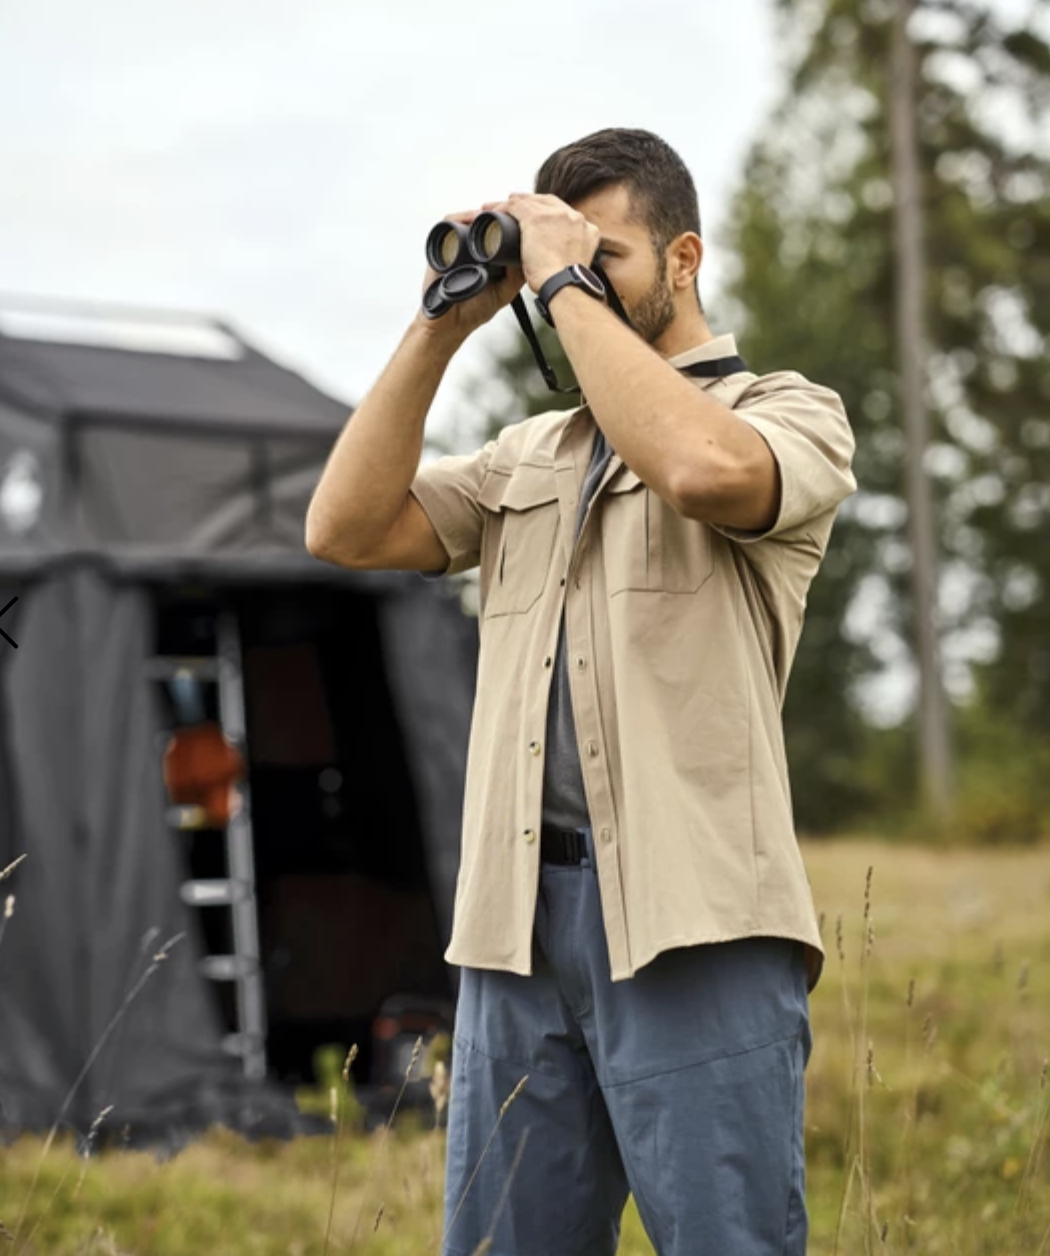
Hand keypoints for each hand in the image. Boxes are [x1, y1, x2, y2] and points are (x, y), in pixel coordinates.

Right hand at [413, 209, 524, 346]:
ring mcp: (456, 245)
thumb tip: (527, 254)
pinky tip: (474, 218)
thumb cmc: (475, 310)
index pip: (499, 231)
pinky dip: (461, 217)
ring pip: (468, 218)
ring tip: (493, 213)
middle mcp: (472, 248)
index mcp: (488, 255)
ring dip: (481, 214)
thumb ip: (516, 277)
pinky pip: (449, 223)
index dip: (509, 222)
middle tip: (509, 211)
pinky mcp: (441, 245)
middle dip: (496, 213)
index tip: (521, 218)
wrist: (449, 322)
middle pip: (484, 221)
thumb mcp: (504, 292)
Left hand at [484, 193, 600, 293]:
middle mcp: (573, 217)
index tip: (537, 212)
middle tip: (516, 204)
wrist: (565, 285)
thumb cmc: (568, 283)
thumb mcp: (577, 264)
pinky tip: (494, 211)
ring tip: (498, 207)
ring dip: (513, 204)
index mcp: (586, 228)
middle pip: (546, 202)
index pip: (563, 212)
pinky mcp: (537, 218)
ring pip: (530, 202)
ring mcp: (555, 215)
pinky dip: (503, 208)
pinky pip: (516, 206)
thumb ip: (571, 255)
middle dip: (530, 202)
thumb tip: (559, 260)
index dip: (546, 210)